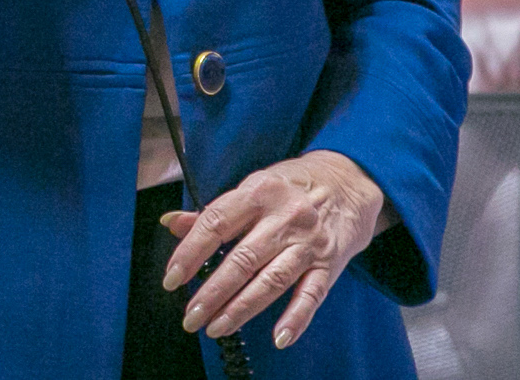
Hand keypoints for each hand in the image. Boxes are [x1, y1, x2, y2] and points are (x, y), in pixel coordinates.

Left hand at [161, 150, 386, 348]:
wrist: (348, 182)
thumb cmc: (292, 186)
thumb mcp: (253, 187)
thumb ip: (214, 211)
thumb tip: (171, 223)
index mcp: (258, 192)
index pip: (216, 224)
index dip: (190, 253)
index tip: (172, 279)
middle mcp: (284, 217)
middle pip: (242, 259)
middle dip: (212, 293)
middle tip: (191, 316)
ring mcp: (308, 242)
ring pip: (271, 281)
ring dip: (241, 309)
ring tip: (216, 327)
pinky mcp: (329, 263)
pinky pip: (311, 295)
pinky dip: (296, 318)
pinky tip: (279, 337)